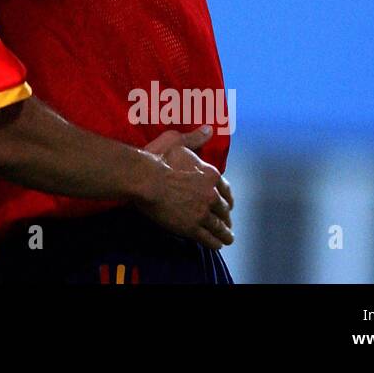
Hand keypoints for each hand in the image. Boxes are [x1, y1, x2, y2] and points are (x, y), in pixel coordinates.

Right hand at [137, 126, 234, 248]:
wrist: (145, 178)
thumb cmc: (158, 157)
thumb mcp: (177, 142)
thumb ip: (195, 138)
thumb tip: (209, 129)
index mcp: (210, 175)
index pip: (226, 190)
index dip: (228, 199)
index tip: (228, 205)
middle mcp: (211, 195)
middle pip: (224, 209)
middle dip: (226, 217)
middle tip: (227, 223)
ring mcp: (202, 212)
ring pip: (219, 226)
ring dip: (225, 233)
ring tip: (227, 238)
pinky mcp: (191, 227)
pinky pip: (208, 238)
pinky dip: (215, 242)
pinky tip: (217, 244)